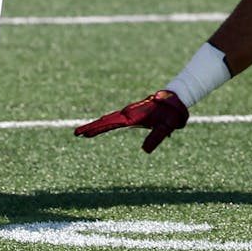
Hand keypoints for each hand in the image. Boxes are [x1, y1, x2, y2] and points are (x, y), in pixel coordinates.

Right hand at [74, 90, 188, 152]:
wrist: (175, 98)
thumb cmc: (170, 114)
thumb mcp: (165, 127)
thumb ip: (156, 138)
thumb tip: (144, 151)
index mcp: (132, 116)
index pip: (110, 123)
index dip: (97, 129)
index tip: (84, 133)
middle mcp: (128, 113)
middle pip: (105, 120)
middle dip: (91, 127)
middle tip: (76, 134)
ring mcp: (130, 112)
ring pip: (109, 118)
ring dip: (96, 124)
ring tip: (83, 132)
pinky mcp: (133, 113)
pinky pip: (115, 118)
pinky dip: (105, 122)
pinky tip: (102, 125)